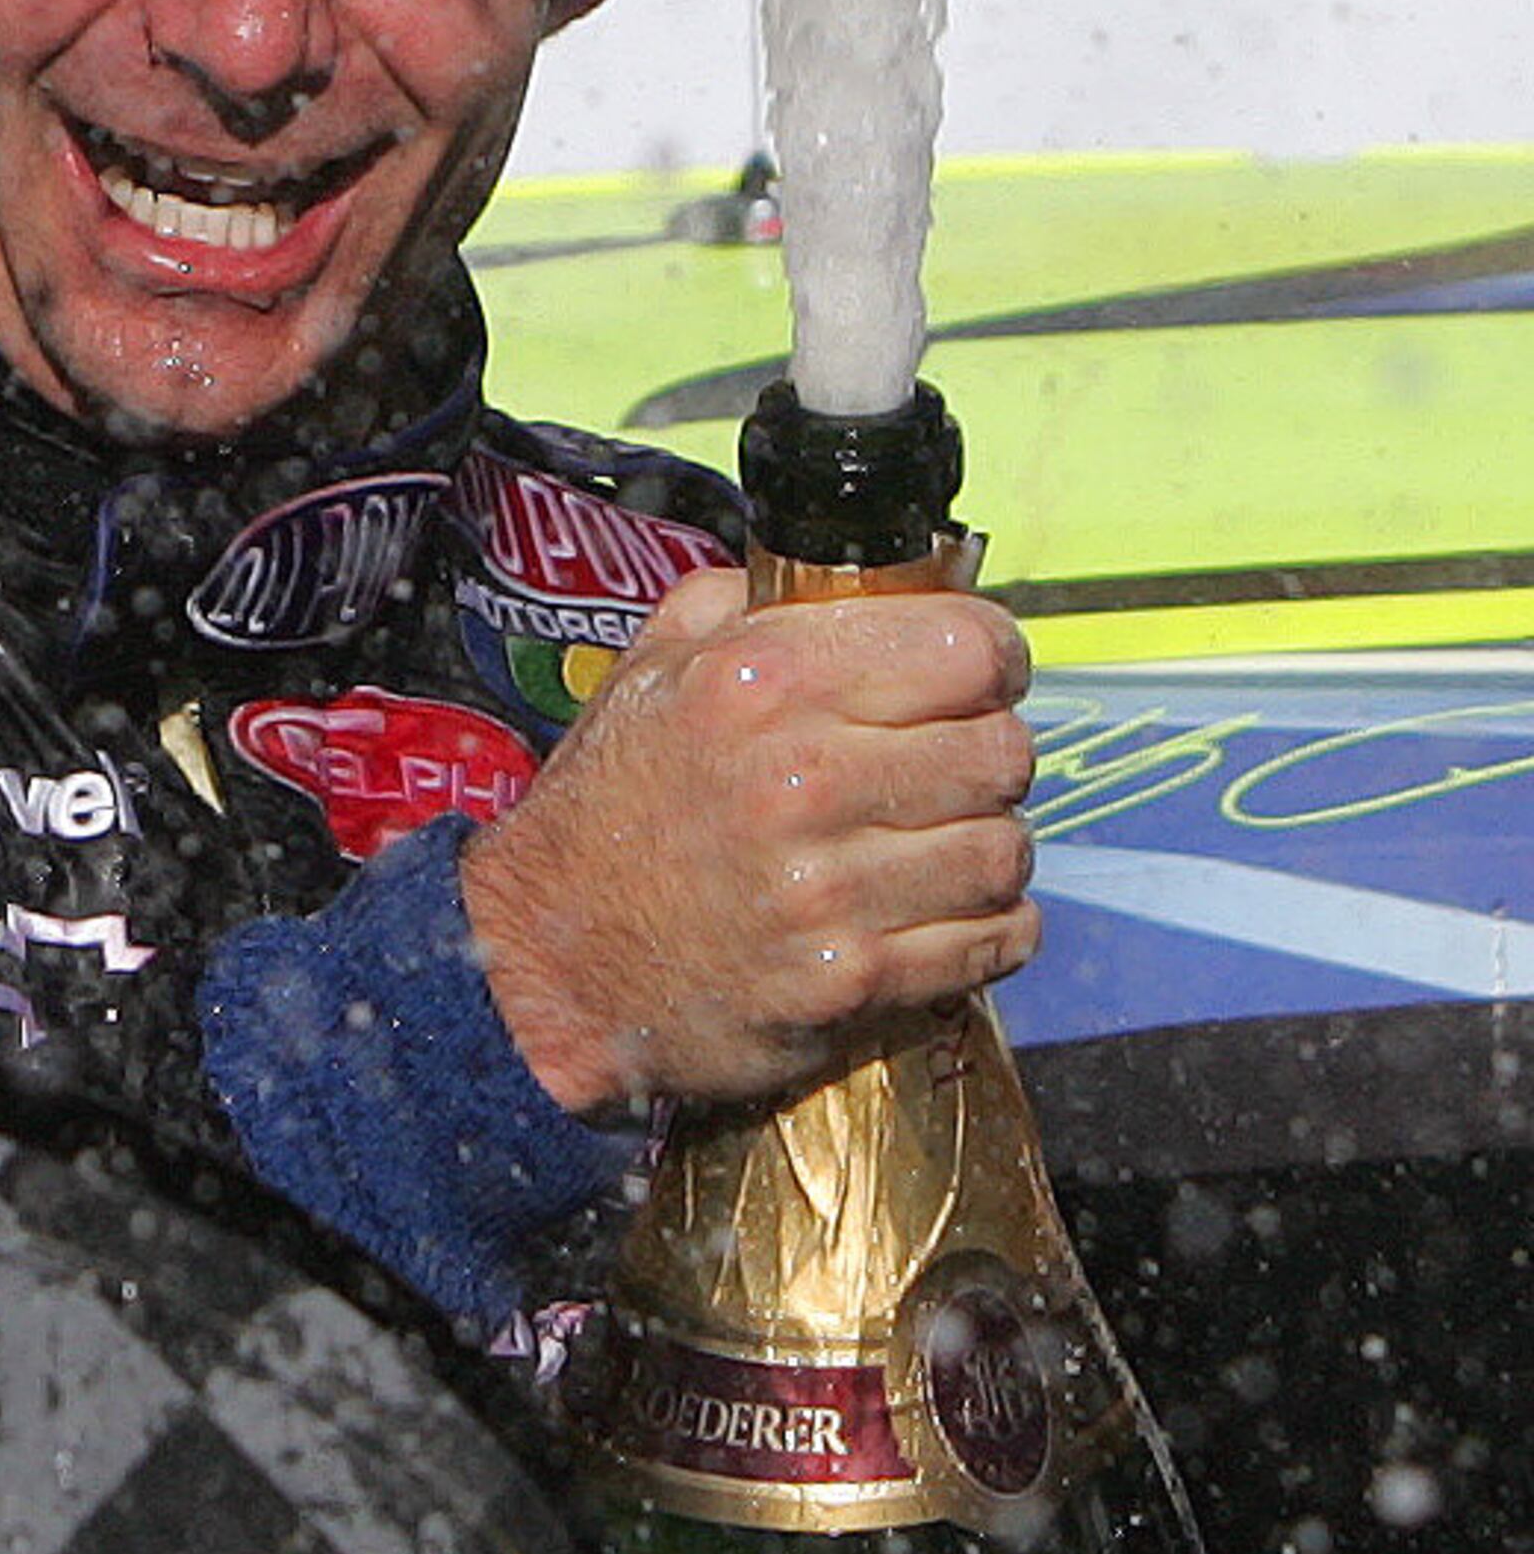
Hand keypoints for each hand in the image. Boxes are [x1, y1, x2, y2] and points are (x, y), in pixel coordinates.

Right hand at [454, 570, 1038, 1119]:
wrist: (546, 967)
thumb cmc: (603, 820)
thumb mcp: (647, 673)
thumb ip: (740, 605)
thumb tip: (850, 573)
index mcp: (760, 682)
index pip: (967, 647)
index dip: (990, 657)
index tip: (980, 674)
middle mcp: (799, 778)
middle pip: (1002, 750)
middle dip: (986, 756)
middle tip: (946, 770)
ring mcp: (827, 889)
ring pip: (1006, 850)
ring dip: (984, 848)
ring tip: (932, 848)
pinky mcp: (849, 979)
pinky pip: (993, 940)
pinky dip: (985, 930)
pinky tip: (936, 914)